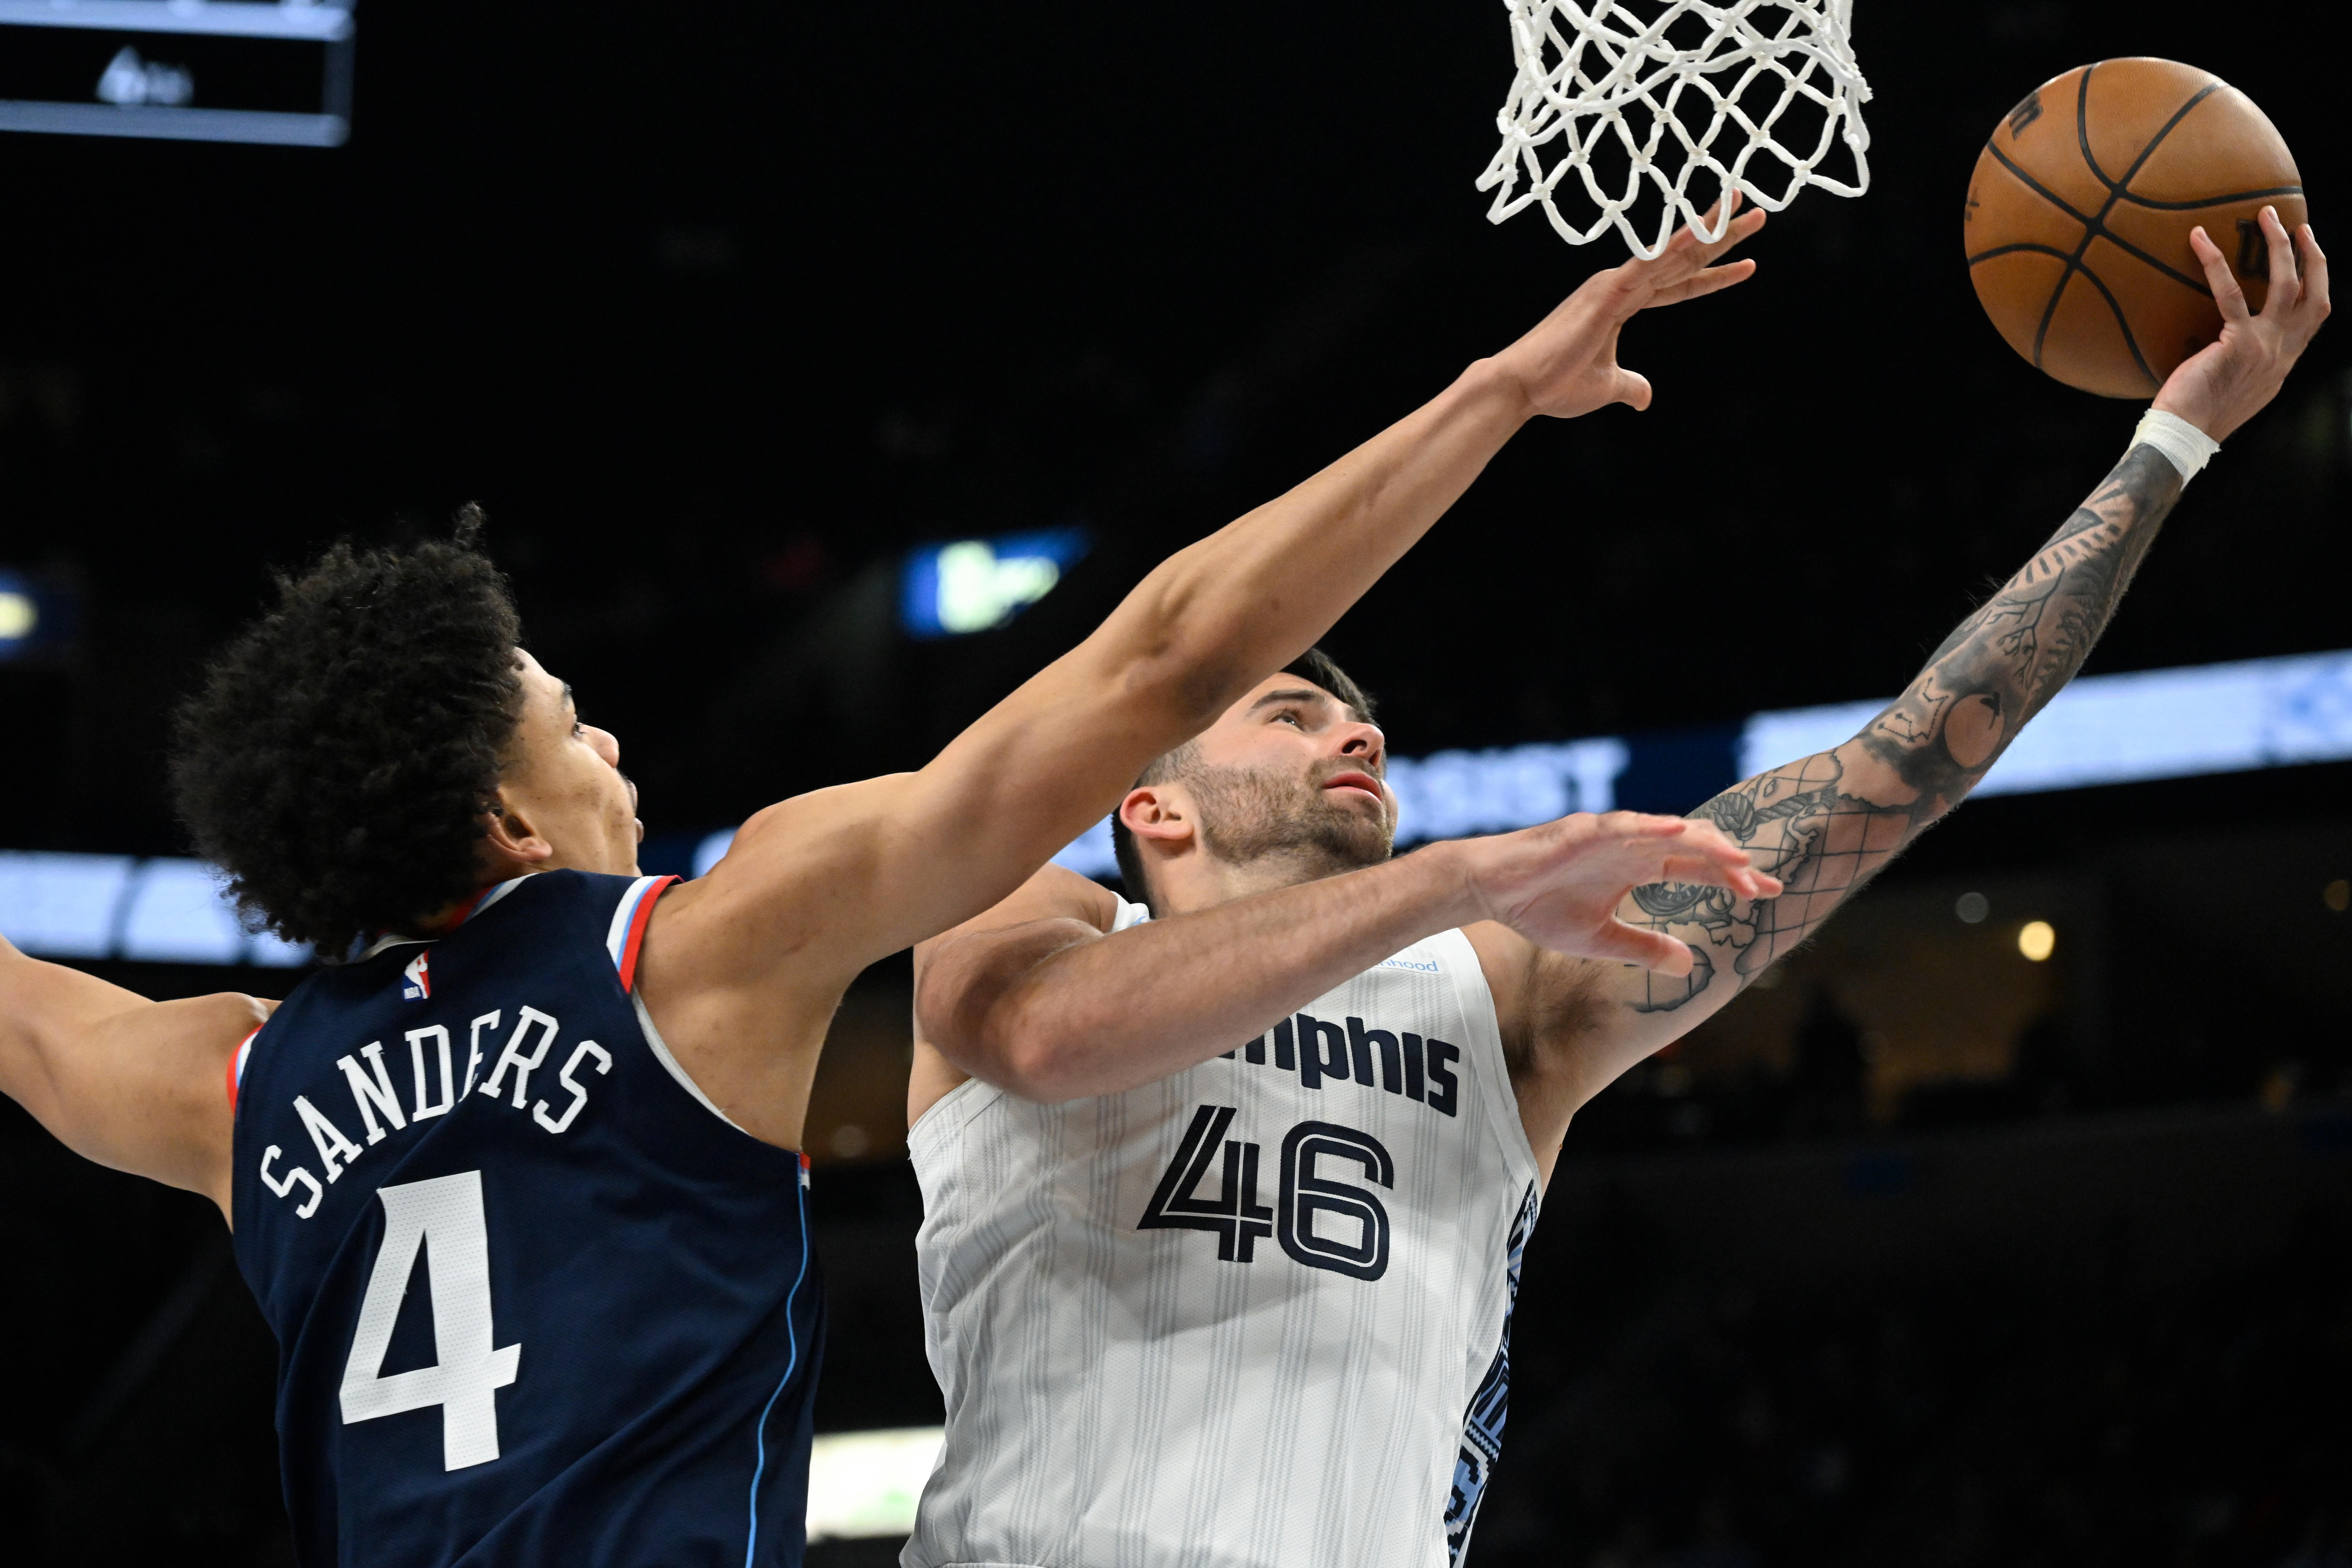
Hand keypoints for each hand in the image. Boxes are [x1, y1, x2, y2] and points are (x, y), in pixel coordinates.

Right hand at [1452, 811, 1780, 974]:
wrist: (1491, 891)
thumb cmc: (1541, 909)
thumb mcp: (1600, 939)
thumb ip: (1643, 947)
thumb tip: (1689, 965)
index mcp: (1639, 867)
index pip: (1697, 868)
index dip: (1733, 879)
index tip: (1769, 893)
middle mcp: (1632, 845)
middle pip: (1694, 848)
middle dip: (1731, 864)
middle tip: (1764, 885)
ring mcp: (1609, 835)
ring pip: (1667, 832)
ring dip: (1704, 844)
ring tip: (1738, 859)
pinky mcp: (1581, 831)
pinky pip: (1622, 826)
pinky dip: (1651, 826)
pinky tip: (1678, 831)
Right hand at [1489, 195, 1767, 419]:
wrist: (1523, 387)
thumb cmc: (1557, 384)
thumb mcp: (1607, 386)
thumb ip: (1631, 386)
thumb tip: (1646, 398)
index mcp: (1622, 302)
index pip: (1679, 285)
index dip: (1714, 276)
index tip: (1748, 266)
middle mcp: (1620, 285)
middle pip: (1683, 258)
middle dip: (1722, 237)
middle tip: (1759, 215)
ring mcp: (1614, 285)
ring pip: (1672, 252)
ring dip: (1711, 230)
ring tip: (1746, 208)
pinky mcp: (1607, 293)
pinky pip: (1650, 264)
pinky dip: (1677, 246)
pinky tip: (1703, 231)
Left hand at [2155, 207, 2328, 441]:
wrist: (2186, 436)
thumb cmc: (2200, 413)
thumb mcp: (2240, 388)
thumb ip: (2250, 363)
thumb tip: (2237, 344)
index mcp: (2284, 361)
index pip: (2316, 315)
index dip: (2318, 282)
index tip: (2311, 255)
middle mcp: (2283, 352)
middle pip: (2314, 294)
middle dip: (2310, 255)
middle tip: (2296, 224)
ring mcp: (2266, 347)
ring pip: (2287, 285)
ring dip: (2279, 246)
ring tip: (2266, 216)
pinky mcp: (2238, 344)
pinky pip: (2231, 294)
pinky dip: (2215, 263)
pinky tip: (2201, 239)